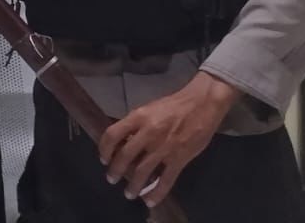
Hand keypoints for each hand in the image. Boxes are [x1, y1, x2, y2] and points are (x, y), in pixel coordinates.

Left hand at [98, 72, 239, 206]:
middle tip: (111, 179)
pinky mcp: (179, 159)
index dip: (105, 149)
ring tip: (129, 194)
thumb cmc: (172, 105)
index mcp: (138, 117)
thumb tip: (123, 142)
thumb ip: (135, 125)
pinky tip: (150, 200)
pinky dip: (156, 192)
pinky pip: (165, 180)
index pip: (112, 134)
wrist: (201, 105)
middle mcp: (148, 133)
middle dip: (115, 170)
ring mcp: (164, 148)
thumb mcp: (148, 109)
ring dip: (133, 185)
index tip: (103, 158)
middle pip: (125, 156)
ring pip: (142, 171)